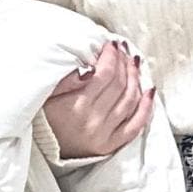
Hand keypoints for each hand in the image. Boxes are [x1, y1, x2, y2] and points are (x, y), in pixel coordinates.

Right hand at [43, 38, 154, 158]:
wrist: (42, 147)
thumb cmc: (44, 115)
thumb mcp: (48, 93)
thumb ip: (69, 78)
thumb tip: (92, 66)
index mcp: (78, 106)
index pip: (105, 74)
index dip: (111, 56)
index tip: (111, 44)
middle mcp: (94, 120)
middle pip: (120, 84)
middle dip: (123, 62)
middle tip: (123, 50)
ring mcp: (105, 134)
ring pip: (130, 100)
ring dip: (135, 78)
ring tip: (133, 63)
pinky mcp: (111, 144)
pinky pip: (136, 125)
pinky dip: (146, 108)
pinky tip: (149, 91)